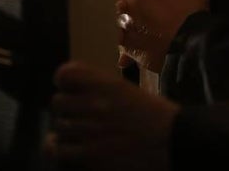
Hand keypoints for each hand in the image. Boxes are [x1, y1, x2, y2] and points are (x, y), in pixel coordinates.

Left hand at [47, 60, 176, 170]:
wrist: (171, 142)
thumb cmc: (155, 117)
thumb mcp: (128, 91)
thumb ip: (103, 89)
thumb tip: (80, 92)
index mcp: (106, 85)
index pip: (66, 74)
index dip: (64, 82)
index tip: (69, 88)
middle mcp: (95, 104)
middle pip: (58, 102)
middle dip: (66, 109)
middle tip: (76, 115)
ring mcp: (90, 129)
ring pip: (58, 126)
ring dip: (65, 131)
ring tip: (77, 134)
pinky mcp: (89, 154)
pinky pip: (58, 149)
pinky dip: (58, 149)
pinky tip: (64, 149)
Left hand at [115, 0, 209, 72]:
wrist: (190, 46)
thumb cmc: (193, 13)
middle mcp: (133, 2)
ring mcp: (129, 23)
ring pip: (116, 10)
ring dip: (122, 5)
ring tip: (124, 5)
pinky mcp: (129, 43)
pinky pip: (119, 37)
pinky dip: (122, 35)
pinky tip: (124, 35)